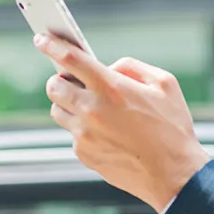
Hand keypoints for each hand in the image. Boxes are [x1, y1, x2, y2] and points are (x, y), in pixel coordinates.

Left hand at [34, 33, 211, 211]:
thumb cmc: (172, 127)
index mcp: (112, 88)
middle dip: (60, 78)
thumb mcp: (164, 84)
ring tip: (91, 105)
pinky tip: (105, 130)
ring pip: (57, 110)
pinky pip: (71, 133)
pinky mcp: (83, 153)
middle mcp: (92, 110)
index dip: (52, 45)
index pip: (71, 59)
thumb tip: (108, 67)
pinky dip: (82, 127)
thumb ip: (132, 67)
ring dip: (68, 103)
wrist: (173, 174)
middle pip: (54, 85)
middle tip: (74, 78)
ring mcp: (85, 134)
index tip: (41, 38)